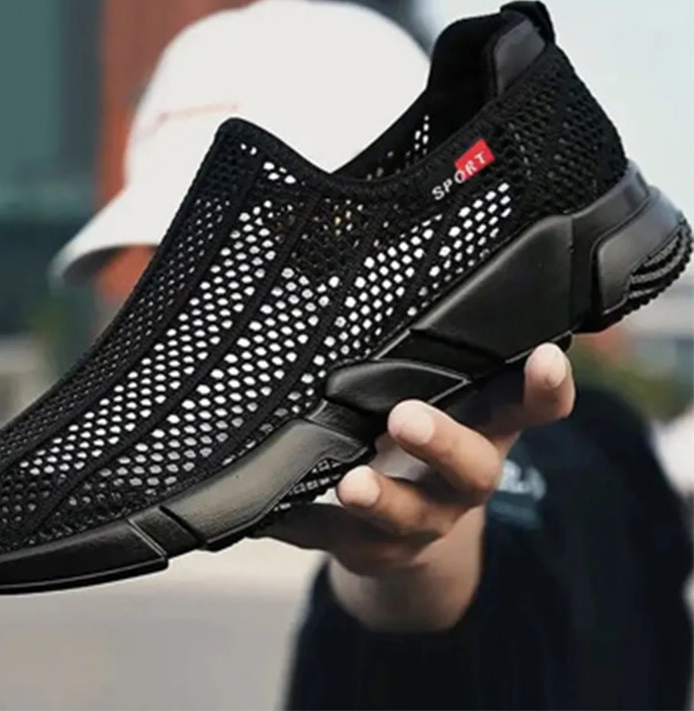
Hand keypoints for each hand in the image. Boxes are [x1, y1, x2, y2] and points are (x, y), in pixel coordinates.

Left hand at [263, 343, 575, 629]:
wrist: (406, 533)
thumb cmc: (427, 440)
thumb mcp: (446, 399)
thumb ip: (438, 359)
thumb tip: (391, 276)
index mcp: (486, 430)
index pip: (531, 409)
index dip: (546, 388)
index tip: (546, 356)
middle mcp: (463, 480)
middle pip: (472, 468)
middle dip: (442, 443)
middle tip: (405, 417)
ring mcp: (423, 521)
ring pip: (410, 515)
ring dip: (382, 497)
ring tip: (353, 483)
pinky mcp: (374, 549)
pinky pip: (338, 540)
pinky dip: (307, 525)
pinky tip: (279, 513)